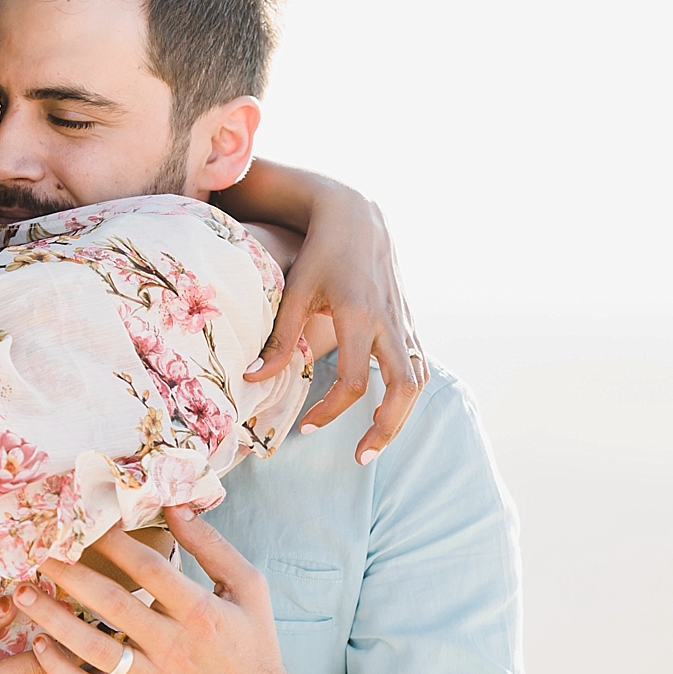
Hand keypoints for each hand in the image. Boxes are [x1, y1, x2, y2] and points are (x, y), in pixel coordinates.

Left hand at [17, 511, 319, 673]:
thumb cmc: (253, 646)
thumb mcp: (248, 589)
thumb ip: (212, 547)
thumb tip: (176, 507)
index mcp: (201, 613)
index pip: (149, 568)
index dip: (114, 542)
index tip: (85, 523)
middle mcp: (175, 648)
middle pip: (111, 604)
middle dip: (69, 575)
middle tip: (37, 553)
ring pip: (92, 649)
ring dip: (52, 619)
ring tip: (22, 595)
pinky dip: (61, 670)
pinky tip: (40, 646)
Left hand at [243, 181, 426, 463]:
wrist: (357, 216)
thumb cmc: (320, 252)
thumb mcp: (294, 290)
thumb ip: (279, 338)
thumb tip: (253, 378)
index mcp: (359, 313)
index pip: (353, 380)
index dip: (330, 412)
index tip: (306, 429)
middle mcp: (390, 320)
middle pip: (404, 389)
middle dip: (386, 429)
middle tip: (361, 457)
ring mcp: (406, 321)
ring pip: (419, 380)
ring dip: (402, 416)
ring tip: (374, 441)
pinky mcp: (411, 321)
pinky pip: (419, 365)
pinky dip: (407, 393)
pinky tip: (385, 409)